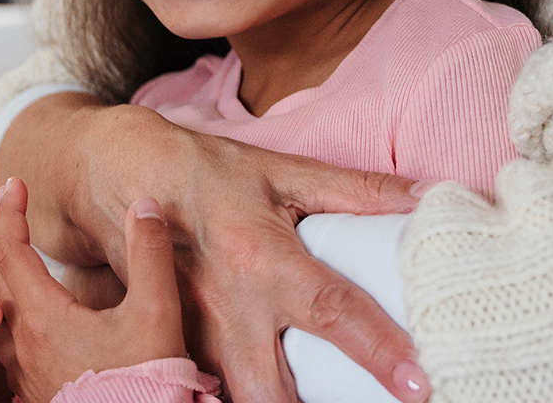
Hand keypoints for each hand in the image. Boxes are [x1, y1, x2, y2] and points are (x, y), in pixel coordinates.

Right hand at [0, 96, 430, 402]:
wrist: (121, 178)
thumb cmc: (211, 173)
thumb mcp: (283, 173)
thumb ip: (357, 190)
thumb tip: (430, 196)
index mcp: (262, 258)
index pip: (330, 311)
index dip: (377, 348)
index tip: (419, 383)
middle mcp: (227, 307)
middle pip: (271, 393)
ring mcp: (196, 336)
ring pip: (237, 401)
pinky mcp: (175, 348)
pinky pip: (212, 393)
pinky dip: (245, 399)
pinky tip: (278, 398)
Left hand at [0, 177, 183, 401]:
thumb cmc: (147, 387)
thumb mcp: (157, 313)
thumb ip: (149, 254)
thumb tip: (144, 206)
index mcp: (44, 318)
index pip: (10, 249)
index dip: (11, 211)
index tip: (17, 184)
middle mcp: (24, 346)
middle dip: (3, 237)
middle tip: (16, 211)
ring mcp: (26, 374)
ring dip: (2, 278)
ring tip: (20, 259)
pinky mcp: (36, 394)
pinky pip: (7, 345)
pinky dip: (11, 316)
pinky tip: (33, 318)